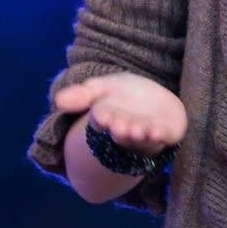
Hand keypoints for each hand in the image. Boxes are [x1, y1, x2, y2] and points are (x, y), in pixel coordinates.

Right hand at [53, 72, 186, 156]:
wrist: (150, 101)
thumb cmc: (122, 96)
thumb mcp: (101, 89)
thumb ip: (81, 95)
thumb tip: (58, 101)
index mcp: (107, 118)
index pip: (102, 120)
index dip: (102, 118)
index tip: (100, 114)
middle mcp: (126, 129)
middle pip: (122, 132)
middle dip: (121, 130)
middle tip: (120, 128)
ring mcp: (147, 133)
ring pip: (142, 138)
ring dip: (139, 135)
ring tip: (137, 131)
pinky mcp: (168, 133)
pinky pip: (165, 137)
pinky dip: (162, 135)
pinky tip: (160, 132)